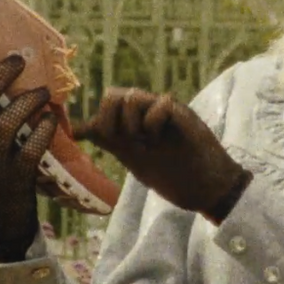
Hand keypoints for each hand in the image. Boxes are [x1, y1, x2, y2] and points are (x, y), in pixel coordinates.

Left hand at [72, 88, 250, 222]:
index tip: (76, 134)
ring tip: (147, 143)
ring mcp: (164, 112)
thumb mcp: (135, 160)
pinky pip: (159, 103)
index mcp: (132, 125)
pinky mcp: (182, 113)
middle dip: (109, 120)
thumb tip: (78, 133)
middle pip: (112, 95)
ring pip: (131, 96)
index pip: (105, 108)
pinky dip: (153, 123)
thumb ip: (111, 143)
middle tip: (125, 142)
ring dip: (130, 124)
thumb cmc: (175, 176)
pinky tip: (160, 139)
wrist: (207, 188)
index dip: (92, 119)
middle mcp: (146, 114)